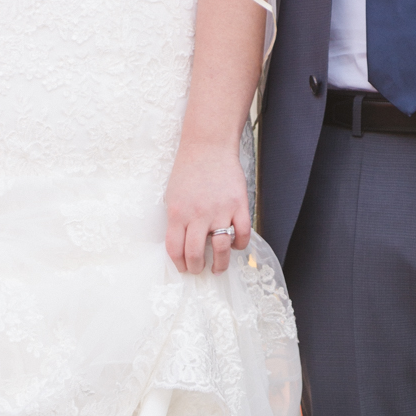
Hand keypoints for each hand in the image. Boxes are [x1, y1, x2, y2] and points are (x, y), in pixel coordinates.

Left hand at [164, 139, 251, 274]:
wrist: (208, 146)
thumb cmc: (188, 171)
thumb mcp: (172, 196)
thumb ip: (176, 220)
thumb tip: (181, 245)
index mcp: (177, 213)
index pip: (175, 249)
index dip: (179, 264)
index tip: (183, 268)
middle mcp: (198, 215)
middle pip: (195, 254)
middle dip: (197, 268)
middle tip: (199, 269)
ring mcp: (220, 211)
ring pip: (221, 248)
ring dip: (220, 264)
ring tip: (218, 268)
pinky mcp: (239, 205)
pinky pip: (243, 234)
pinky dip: (240, 245)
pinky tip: (235, 245)